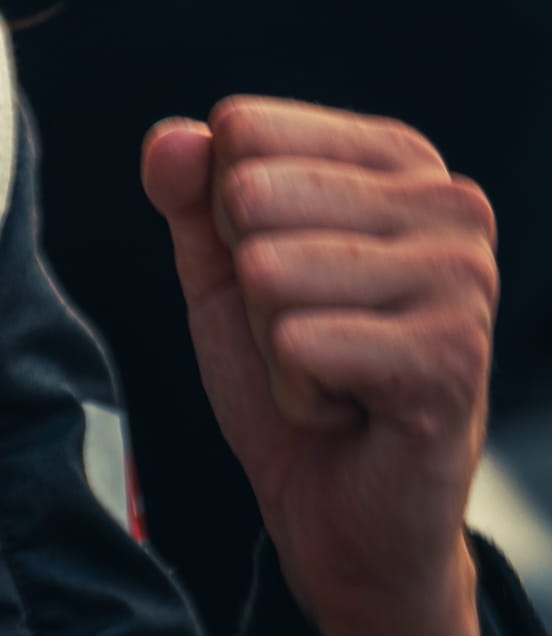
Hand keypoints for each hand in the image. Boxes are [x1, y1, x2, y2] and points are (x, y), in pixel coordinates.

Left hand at [143, 99, 495, 635]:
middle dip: (247, 278)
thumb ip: (187, 190)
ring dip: (272, 337)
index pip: (243, 127)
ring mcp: (460, 279)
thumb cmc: (290, 367)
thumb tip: (174, 140)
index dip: (225, 208)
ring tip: (327, 367)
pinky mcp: (451, 358)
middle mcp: (448, 202)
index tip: (284, 264)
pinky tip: (347, 407)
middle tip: (305, 327)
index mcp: (398, 157)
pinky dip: (296, 389)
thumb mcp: (220, 263)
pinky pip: (297, 345)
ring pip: (268, 271)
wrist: (340, 508)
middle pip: (249, 195)